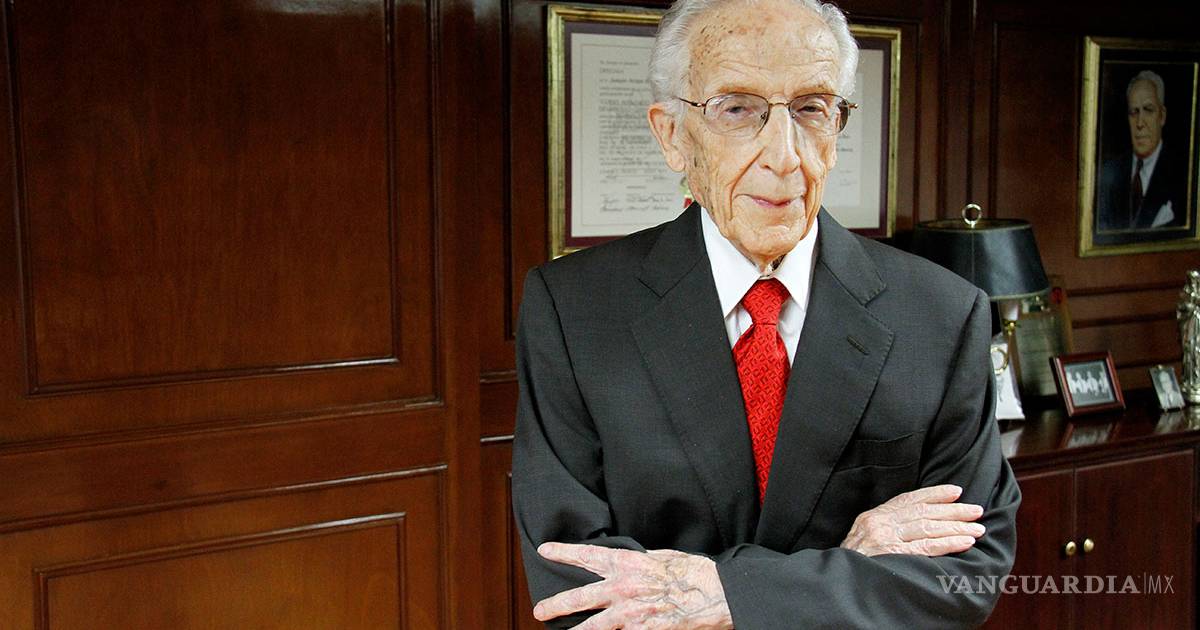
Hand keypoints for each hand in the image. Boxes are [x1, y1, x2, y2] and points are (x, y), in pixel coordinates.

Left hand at [533, 542, 732, 628]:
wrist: (714, 595)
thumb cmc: (693, 573)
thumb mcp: (662, 557)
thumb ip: (639, 561)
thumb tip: (625, 564)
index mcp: (628, 563)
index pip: (588, 556)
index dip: (564, 553)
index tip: (545, 550)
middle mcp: (623, 587)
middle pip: (579, 597)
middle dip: (556, 605)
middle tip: (539, 610)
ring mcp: (629, 613)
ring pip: (592, 626)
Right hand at [840, 484, 984, 556]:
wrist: (838, 579)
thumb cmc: (854, 561)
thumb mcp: (864, 535)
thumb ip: (887, 526)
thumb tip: (917, 521)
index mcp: (875, 516)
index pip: (910, 499)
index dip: (935, 494)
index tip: (956, 492)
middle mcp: (881, 523)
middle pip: (924, 512)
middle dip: (953, 511)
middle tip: (976, 511)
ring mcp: (886, 538)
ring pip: (929, 527)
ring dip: (957, 527)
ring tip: (977, 528)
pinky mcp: (894, 555)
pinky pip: (927, 547)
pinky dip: (948, 543)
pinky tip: (965, 542)